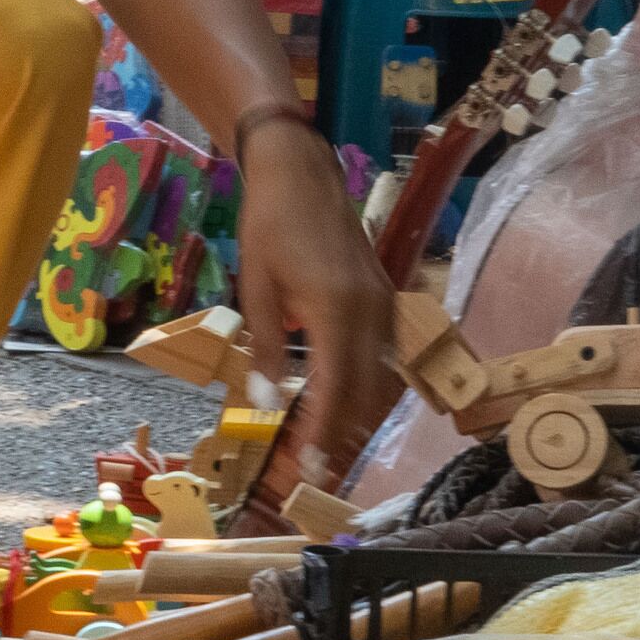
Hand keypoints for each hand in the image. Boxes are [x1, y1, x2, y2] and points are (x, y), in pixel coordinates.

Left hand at [230, 118, 394, 452]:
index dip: (324, 432)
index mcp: (337, 309)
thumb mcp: (256, 287)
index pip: (336, 388)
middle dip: (343, 433)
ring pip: (380, 375)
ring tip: (330, 444)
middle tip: (317, 468)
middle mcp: (371, 310)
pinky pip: (383, 353)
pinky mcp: (384, 295)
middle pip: (365, 390)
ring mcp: (383, 302)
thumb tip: (262, 399)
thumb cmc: (270, 224)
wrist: (300, 170)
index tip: (311, 467)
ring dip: (358, 412)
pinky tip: (345, 400)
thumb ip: (264, 346)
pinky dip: (366, 383)